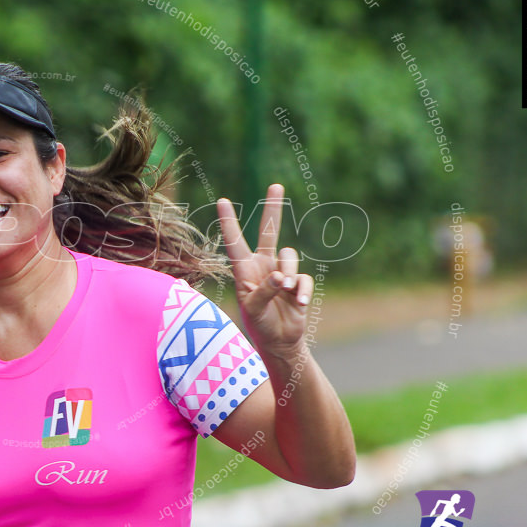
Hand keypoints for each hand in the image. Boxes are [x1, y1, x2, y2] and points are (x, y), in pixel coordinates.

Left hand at [217, 184, 312, 360]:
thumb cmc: (259, 325)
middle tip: (276, 185)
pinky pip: (304, 279)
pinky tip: (298, 304)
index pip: (235, 242)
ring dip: (289, 274)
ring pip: (289, 257)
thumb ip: (264, 292)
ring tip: (285, 292)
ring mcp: (282, 273)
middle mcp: (263, 266)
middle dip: (273, 208)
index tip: (222, 200)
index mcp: (244, 270)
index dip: (229, 222)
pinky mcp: (298, 283)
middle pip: (269, 231)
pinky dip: (302, 290)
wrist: (279, 342)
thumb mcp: (254, 310)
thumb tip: (281, 278)